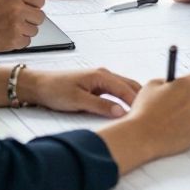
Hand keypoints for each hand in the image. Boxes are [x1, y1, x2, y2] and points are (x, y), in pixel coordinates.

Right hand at [0, 0, 46, 54]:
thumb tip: (34, 3)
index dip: (35, 6)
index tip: (29, 10)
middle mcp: (17, 8)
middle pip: (40, 16)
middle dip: (31, 20)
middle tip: (18, 22)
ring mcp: (16, 25)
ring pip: (34, 30)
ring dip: (24, 32)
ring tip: (8, 29)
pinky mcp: (13, 40)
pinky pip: (27, 42)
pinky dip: (19, 42)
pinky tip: (6, 37)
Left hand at [22, 67, 141, 118]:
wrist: (38, 86)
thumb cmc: (55, 90)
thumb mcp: (78, 100)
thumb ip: (100, 106)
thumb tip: (120, 112)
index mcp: (101, 75)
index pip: (126, 89)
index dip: (137, 102)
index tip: (145, 114)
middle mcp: (104, 75)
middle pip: (130, 86)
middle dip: (141, 98)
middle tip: (151, 113)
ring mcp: (101, 80)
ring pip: (124, 89)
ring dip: (133, 99)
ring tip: (142, 113)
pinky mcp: (96, 87)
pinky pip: (116, 92)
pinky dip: (124, 100)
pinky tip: (127, 109)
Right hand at [97, 75, 189, 174]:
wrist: (142, 137)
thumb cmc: (145, 111)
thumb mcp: (151, 85)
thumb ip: (166, 82)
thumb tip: (172, 85)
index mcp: (187, 85)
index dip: (187, 82)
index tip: (181, 87)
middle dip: (187, 99)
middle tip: (172, 105)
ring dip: (187, 115)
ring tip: (168, 121)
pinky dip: (186, 129)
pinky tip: (171, 131)